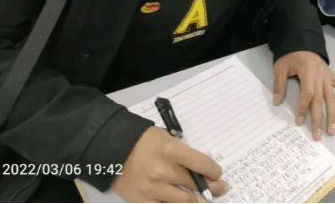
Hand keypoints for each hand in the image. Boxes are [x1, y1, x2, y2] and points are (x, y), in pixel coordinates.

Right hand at [113, 127, 227, 202]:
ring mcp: (152, 188)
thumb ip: (182, 153)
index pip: (202, 164)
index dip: (214, 171)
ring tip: (207, 200)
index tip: (218, 173)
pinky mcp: (142, 201)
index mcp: (171, 150)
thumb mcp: (167, 138)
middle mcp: (163, 171)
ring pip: (184, 201)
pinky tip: (185, 203)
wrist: (113, 149)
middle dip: (212, 187)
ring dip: (199, 201)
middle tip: (221, 187)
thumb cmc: (143, 140)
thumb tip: (200, 169)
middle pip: (195, 184)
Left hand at [273, 51, 334, 140]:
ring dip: (333, 115)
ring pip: (332, 98)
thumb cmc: (291, 54)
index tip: (299, 121)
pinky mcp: (332, 76)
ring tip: (332, 130)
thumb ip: (279, 83)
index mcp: (308, 71)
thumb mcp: (281, 66)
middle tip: (317, 135)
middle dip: (319, 119)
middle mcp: (321, 76)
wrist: (303, 40)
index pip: (307, 93)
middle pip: (320, 100)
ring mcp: (328, 76)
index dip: (303, 108)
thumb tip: (276, 102)